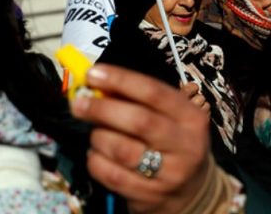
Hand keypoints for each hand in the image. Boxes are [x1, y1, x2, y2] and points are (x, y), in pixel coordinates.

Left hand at [71, 64, 211, 213]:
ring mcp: (168, 173)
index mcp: (190, 117)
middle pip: (138, 121)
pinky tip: (97, 153)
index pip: (154, 92)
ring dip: (98, 137)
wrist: (191, 191)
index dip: (120, 80)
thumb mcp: (170, 117)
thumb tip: (99, 83)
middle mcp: (184, 145)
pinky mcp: (148, 196)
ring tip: (95, 133)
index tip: (93, 74)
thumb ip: (139, 100)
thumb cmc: (173, 144)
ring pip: (121, 149)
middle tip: (79, 104)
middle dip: (102, 109)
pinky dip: (96, 160)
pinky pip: (110, 174)